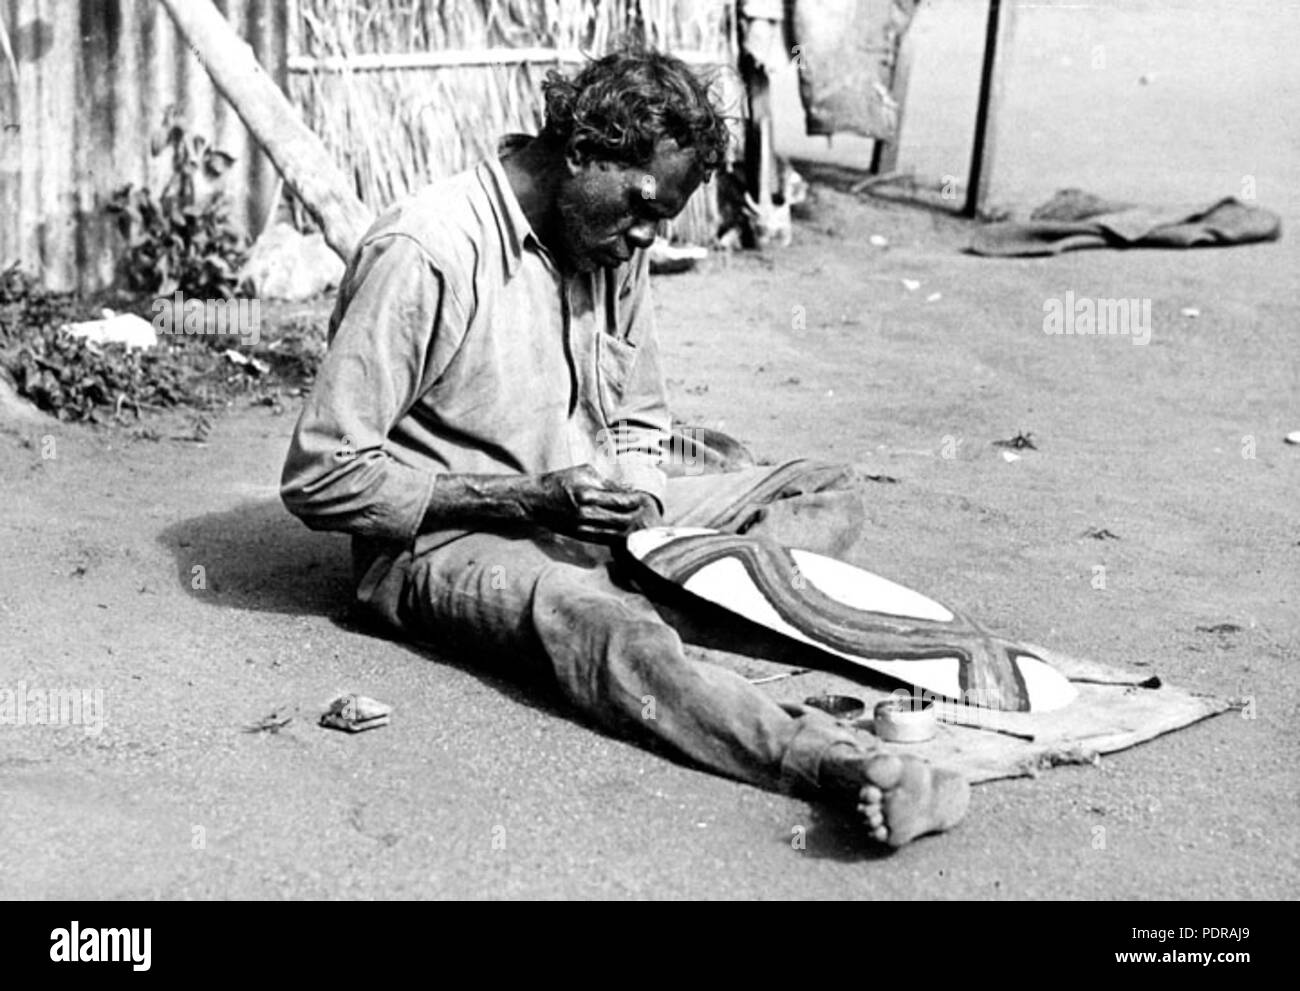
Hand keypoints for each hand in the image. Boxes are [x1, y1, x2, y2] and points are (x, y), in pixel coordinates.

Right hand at [533, 465, 660, 543]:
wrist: (536, 501)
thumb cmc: (560, 481)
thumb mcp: (583, 473)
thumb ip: (607, 481)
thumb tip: (628, 488)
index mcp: (587, 494)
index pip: (621, 500)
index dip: (636, 500)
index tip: (645, 498)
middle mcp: (586, 514)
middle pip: (622, 519)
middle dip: (637, 515)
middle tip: (647, 511)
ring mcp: (583, 528)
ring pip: (616, 533)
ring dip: (630, 528)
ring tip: (640, 522)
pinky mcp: (580, 536)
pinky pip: (605, 539)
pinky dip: (618, 536)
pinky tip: (626, 531)